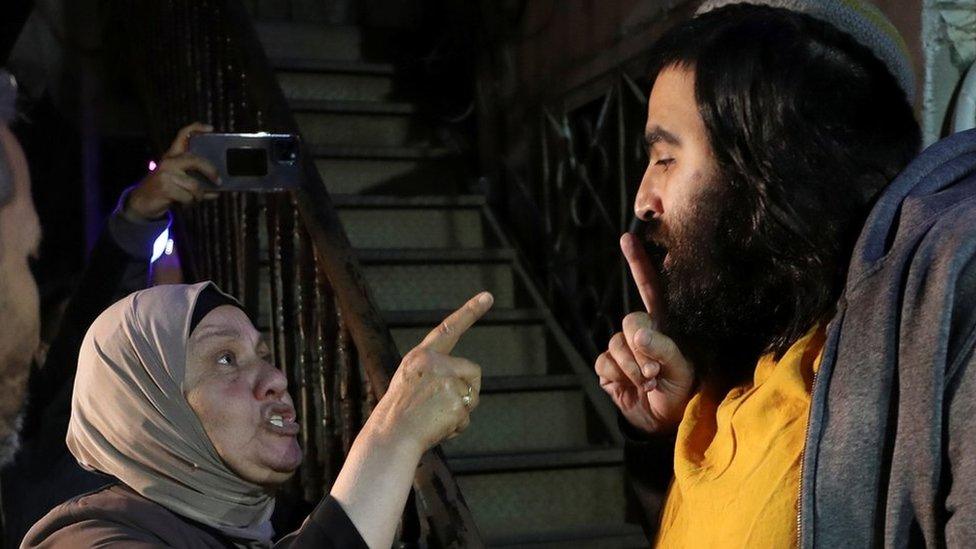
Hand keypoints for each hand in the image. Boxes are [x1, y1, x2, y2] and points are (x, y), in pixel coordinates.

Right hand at [124, 122, 219, 221]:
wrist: (141, 202)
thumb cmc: (164, 190)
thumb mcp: (178, 180)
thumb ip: (196, 181)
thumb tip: (216, 190)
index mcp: (172, 156)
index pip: (183, 135)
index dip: (196, 128)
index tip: (210, 128)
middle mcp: (168, 161)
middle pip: (195, 160)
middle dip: (211, 171)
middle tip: (218, 181)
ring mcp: (165, 174)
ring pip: (194, 185)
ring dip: (198, 196)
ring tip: (195, 198)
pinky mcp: (164, 187)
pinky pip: (188, 197)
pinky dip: (190, 203)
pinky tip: (185, 203)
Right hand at [364, 291, 493, 455]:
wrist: (390, 436)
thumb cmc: (399, 414)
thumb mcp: (411, 383)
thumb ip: (436, 375)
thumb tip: (466, 387)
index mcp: (421, 356)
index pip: (448, 328)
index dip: (470, 311)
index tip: (488, 296)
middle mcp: (436, 363)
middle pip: (473, 372)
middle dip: (469, 390)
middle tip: (443, 408)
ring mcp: (447, 380)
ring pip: (473, 396)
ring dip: (460, 412)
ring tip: (434, 418)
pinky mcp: (457, 400)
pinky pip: (467, 417)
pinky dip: (457, 427)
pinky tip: (436, 428)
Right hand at [594, 233, 694, 434]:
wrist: (663, 422)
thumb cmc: (682, 391)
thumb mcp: (682, 370)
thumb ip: (662, 349)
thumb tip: (636, 335)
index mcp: (663, 324)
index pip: (649, 287)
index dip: (638, 263)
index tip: (628, 238)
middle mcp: (640, 331)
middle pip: (630, 321)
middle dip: (642, 350)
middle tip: (656, 374)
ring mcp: (622, 348)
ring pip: (616, 346)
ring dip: (633, 370)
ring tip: (649, 385)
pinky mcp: (608, 366)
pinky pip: (604, 364)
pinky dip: (619, 379)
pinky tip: (630, 388)